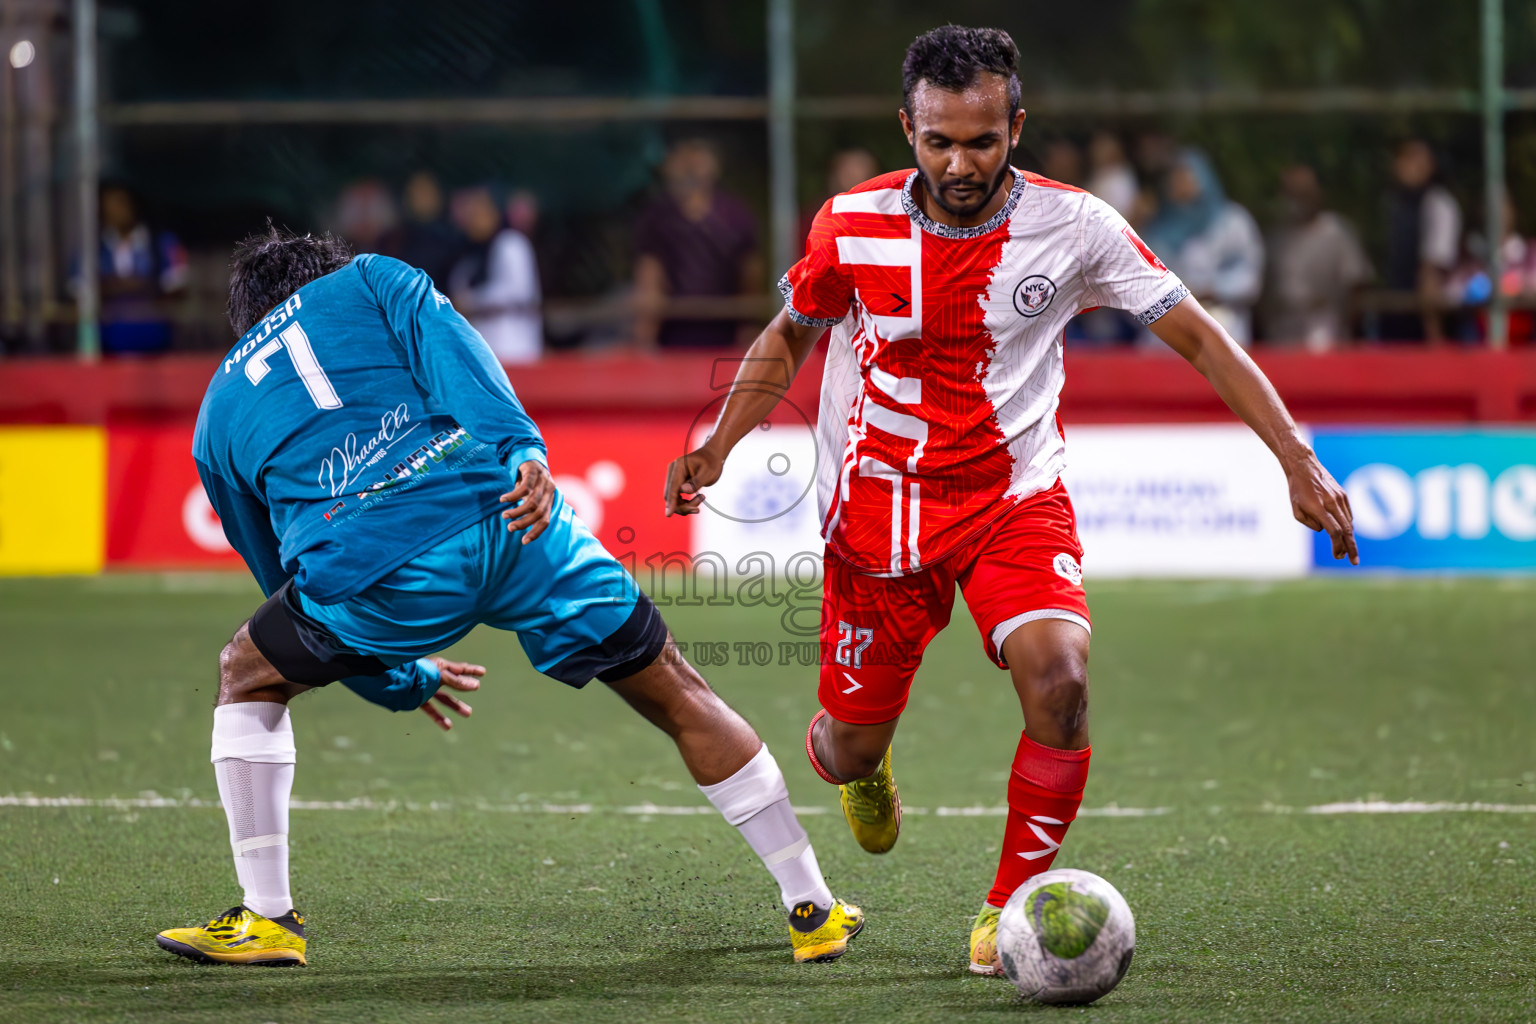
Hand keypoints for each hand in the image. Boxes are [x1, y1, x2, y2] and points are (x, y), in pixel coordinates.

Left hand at [419, 657, 484, 730]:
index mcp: (439, 666)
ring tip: (468, 713)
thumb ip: (457, 682)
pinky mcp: (418, 699)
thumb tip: (476, 685)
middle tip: (477, 689)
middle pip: (453, 683)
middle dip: (465, 687)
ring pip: (444, 698)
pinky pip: (431, 709)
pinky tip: (447, 726)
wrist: (394, 681)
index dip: (471, 670)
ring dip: (456, 706)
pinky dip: (439, 717)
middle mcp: (434, 676)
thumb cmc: (418, 674)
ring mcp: (426, 688)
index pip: (459, 668)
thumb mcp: (440, 676)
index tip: (483, 672)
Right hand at [501, 460, 554, 543]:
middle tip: (510, 528)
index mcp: (550, 500)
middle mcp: (549, 491)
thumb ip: (530, 509)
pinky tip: (503, 499)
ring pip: (532, 502)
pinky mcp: (534, 472)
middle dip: (524, 523)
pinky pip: (524, 488)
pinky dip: (512, 496)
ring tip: (505, 515)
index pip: (546, 520)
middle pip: (539, 513)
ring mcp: (543, 481)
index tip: (523, 541)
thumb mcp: (533, 496)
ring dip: (517, 512)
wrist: (530, 456)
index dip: (535, 532)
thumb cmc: (530, 481)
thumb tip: (519, 526)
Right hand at [663, 442, 724, 516]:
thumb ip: (696, 482)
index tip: (668, 515)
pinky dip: (686, 503)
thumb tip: (682, 491)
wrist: (713, 456)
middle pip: (670, 495)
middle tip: (698, 509)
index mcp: (679, 466)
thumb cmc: (712, 462)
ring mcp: (673, 477)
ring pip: (673, 499)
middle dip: (682, 506)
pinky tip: (698, 498)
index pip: (673, 487)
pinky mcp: (676, 483)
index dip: (671, 501)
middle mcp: (673, 471)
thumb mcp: (708, 472)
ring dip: (685, 506)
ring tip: (702, 498)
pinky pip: (676, 498)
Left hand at [1287, 450, 1358, 564]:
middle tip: (1354, 561)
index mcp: (1319, 508)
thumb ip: (1309, 523)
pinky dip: (1347, 524)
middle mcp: (1332, 503)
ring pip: (1348, 522)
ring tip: (1344, 550)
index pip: (1334, 531)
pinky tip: (1342, 532)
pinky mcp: (1344, 494)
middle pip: (1347, 530)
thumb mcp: (1296, 509)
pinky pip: (1348, 514)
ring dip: (1348, 538)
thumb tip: (1325, 531)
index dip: (1337, 546)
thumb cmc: (1296, 490)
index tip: (1338, 556)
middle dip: (1351, 548)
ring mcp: (1340, 498)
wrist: (1304, 466)